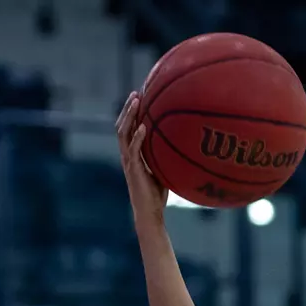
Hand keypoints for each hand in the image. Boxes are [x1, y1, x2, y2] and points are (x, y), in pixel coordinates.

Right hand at [116, 91, 168, 226]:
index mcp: (133, 154)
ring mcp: (128, 162)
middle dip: (128, 109)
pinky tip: (143, 127)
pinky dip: (137, 137)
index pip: (128, 128)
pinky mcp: (133, 170)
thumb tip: (183, 142)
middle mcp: (127, 155)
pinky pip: (133, 150)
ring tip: (136, 102)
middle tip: (136, 93)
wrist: (150, 213)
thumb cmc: (158, 194)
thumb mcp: (163, 168)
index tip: (139, 96)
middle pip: (122, 126)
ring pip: (123, 134)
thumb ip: (165, 155)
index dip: (131, 113)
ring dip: (129, 116)